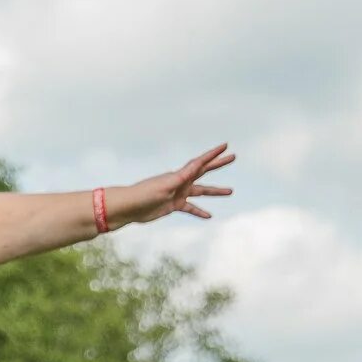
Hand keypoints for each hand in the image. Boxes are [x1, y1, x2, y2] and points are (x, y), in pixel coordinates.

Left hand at [113, 143, 234, 226]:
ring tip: (230, 191)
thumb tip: (196, 165)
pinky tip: (209, 216)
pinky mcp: (173, 206)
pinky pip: (190, 208)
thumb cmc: (144, 194)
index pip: (200, 162)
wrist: (128, 207)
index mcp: (179, 175)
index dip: (213, 154)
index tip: (226, 146)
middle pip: (204, 172)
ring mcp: (178, 194)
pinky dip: (199, 211)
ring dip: (215, 191)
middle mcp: (181, 182)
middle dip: (219, 164)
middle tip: (233, 157)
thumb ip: (182, 176)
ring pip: (201, 191)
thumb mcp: (165, 185)